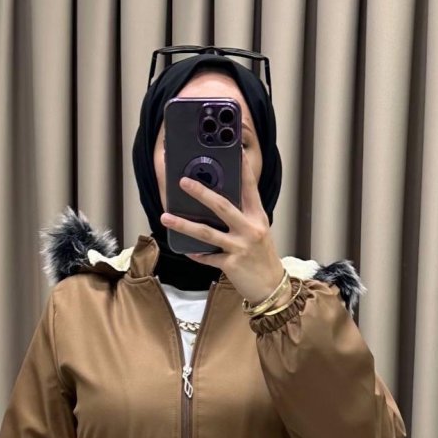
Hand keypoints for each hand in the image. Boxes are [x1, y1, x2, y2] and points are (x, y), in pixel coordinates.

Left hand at [160, 145, 285, 306]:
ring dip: (184, 224)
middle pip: (222, 206)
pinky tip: (186, 249)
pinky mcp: (231, 264)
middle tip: (183, 182)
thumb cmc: (262, 258)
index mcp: (258, 217)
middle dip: (201, 192)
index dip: (243, 168)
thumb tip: (217, 203)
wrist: (271, 287)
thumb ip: (243, 217)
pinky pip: (208, 257)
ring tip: (166, 217)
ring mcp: (240, 247)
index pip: (250, 188)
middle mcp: (250, 229)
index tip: (234, 150)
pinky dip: (196, 253)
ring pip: (207, 232)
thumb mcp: (258, 232)